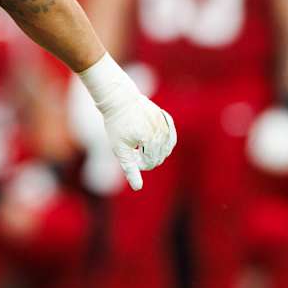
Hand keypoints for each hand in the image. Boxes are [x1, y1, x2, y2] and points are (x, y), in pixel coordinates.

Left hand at [76, 56, 174, 190]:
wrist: (120, 99)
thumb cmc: (116, 125)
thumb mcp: (119, 149)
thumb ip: (130, 169)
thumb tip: (138, 188)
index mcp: (148, 138)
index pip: (149, 163)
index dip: (137, 162)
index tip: (128, 151)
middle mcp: (160, 131)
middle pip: (159, 157)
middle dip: (146, 156)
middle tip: (133, 146)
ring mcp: (165, 124)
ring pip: (166, 149)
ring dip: (154, 150)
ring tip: (140, 142)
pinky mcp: (167, 119)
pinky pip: (171, 138)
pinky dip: (163, 142)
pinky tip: (152, 140)